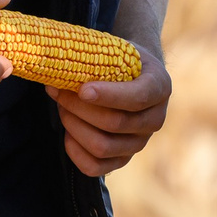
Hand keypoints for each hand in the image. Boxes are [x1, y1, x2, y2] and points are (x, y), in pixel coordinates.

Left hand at [48, 48, 171, 177]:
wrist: (134, 76)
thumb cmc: (120, 59)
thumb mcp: (117, 49)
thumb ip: (95, 56)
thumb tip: (56, 64)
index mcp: (159, 87)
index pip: (137, 97)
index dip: (108, 95)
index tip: (81, 89)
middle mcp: (155, 119)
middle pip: (114, 123)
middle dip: (79, 108)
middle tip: (57, 91)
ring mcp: (140, 143)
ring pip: (102, 146)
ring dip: (74, 127)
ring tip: (62, 108)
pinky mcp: (123, 159)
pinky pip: (95, 167)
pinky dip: (75, 152)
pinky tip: (68, 133)